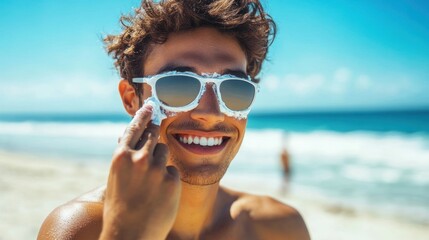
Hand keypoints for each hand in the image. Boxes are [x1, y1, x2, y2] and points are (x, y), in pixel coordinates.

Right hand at [100, 104, 180, 239]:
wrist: (130, 236)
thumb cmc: (119, 208)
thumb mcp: (115, 178)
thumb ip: (124, 157)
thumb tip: (126, 137)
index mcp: (121, 156)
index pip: (135, 127)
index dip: (144, 115)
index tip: (151, 106)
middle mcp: (139, 158)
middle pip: (154, 135)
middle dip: (155, 135)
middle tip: (156, 139)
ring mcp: (156, 169)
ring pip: (165, 151)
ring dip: (161, 160)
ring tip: (151, 181)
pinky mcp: (172, 180)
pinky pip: (172, 171)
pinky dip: (168, 179)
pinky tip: (160, 194)